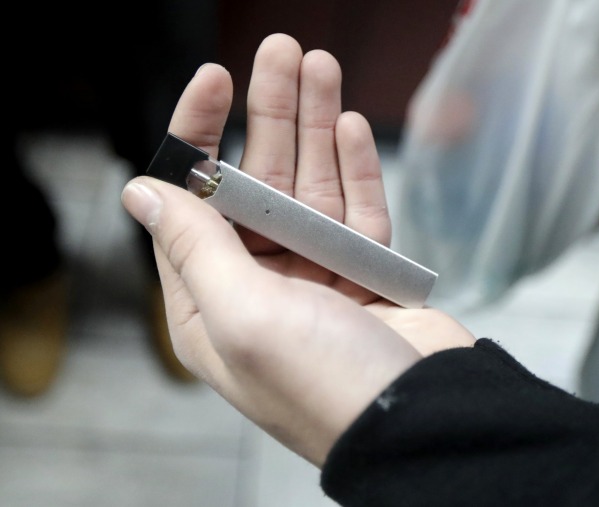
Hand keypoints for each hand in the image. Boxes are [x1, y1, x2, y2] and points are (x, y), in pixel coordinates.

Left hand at [121, 34, 474, 466]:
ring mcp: (318, 281)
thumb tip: (142, 193)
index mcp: (213, 304)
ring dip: (315, 128)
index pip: (192, 205)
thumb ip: (195, 248)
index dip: (199, 138)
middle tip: (282, 51)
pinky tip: (350, 128)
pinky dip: (354, 170)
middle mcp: (261, 289)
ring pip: (312, 190)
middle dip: (269, 116)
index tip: (215, 81)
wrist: (423, 421)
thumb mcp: (243, 315)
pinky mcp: (368, 278)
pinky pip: (358, 213)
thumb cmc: (326, 383)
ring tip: (321, 66)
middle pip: (258, 187)